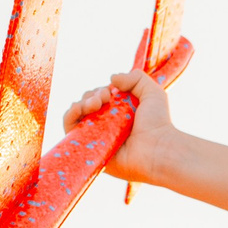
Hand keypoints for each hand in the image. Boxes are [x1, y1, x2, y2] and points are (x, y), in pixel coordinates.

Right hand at [62, 70, 180, 186]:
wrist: (157, 149)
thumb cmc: (158, 123)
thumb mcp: (152, 92)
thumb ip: (136, 77)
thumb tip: (111, 78)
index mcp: (119, 113)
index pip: (99, 97)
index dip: (100, 91)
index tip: (111, 92)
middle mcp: (106, 125)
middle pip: (86, 104)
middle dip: (91, 96)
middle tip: (104, 100)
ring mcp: (97, 137)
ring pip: (76, 116)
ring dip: (80, 104)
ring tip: (95, 104)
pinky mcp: (89, 149)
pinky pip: (70, 132)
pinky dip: (69, 116)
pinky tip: (78, 109)